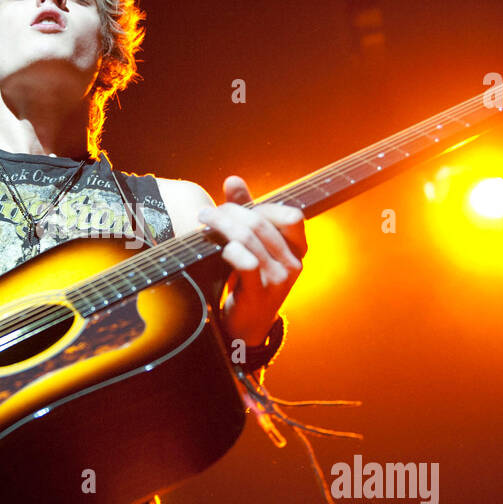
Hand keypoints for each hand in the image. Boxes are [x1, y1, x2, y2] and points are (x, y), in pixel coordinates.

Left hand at [197, 175, 305, 341]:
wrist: (246, 324)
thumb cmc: (249, 278)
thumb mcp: (252, 243)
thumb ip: (246, 210)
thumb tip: (233, 180)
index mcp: (298, 248)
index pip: (291, 216)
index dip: (262, 205)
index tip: (234, 203)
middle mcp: (294, 263)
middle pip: (261, 223)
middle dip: (230, 212)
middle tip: (208, 213)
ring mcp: (279, 279)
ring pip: (250, 239)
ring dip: (222, 226)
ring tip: (204, 222)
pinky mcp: (261, 293)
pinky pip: (247, 262)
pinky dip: (229, 250)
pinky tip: (218, 248)